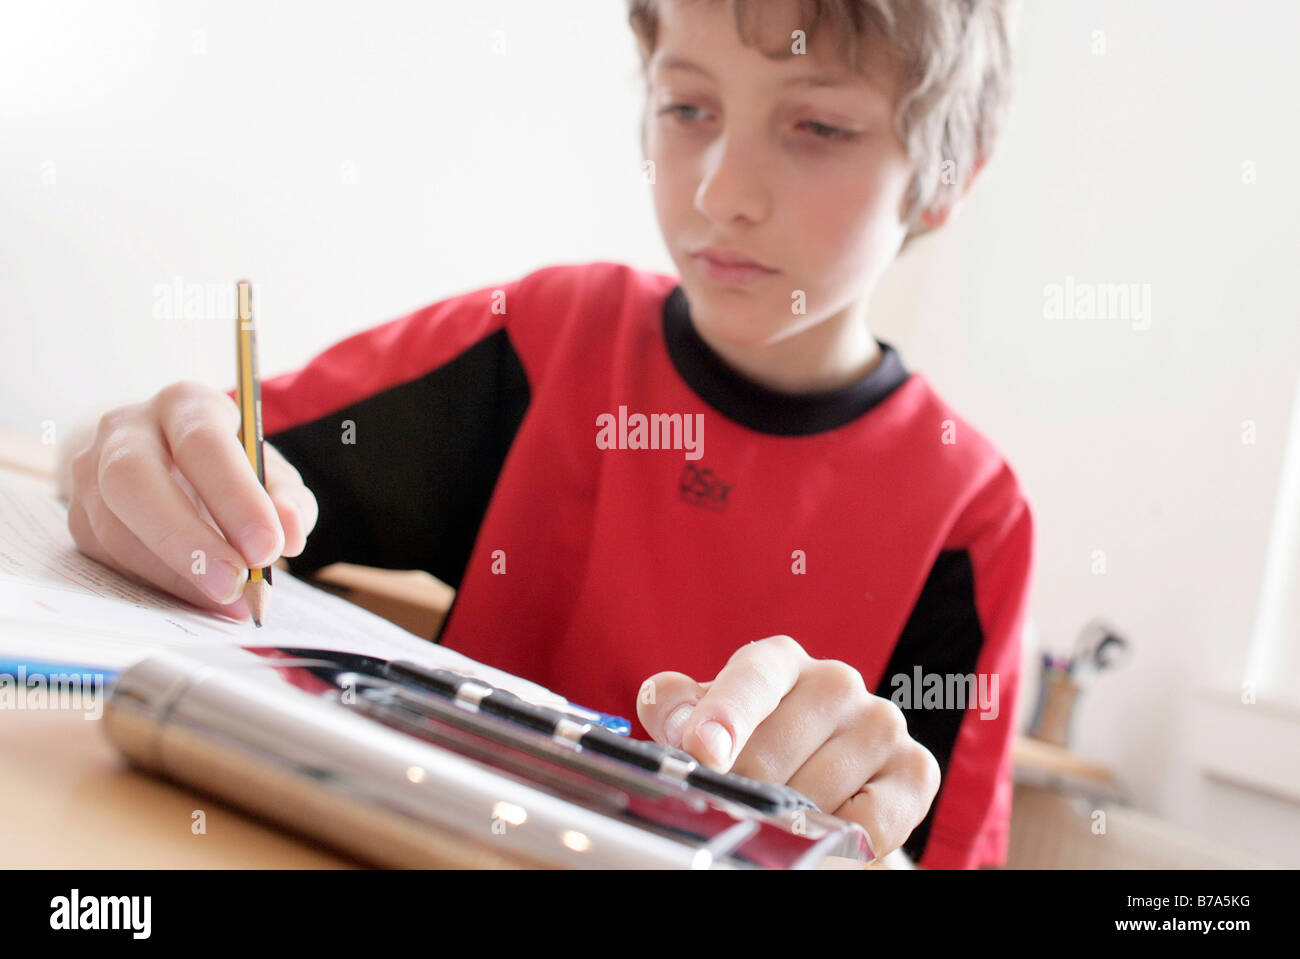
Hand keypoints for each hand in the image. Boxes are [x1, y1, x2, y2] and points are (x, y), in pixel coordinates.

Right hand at [64, 381, 317, 617]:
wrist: (162, 459)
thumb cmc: (227, 467)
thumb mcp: (267, 471)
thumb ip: (287, 500)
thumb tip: (290, 534)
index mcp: (184, 405)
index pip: (202, 442)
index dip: (235, 497)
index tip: (268, 546)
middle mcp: (127, 429)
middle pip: (134, 479)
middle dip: (188, 540)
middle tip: (235, 583)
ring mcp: (90, 470)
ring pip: (116, 527)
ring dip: (174, 574)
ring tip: (227, 600)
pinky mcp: (77, 515)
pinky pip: (108, 557)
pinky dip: (157, 584)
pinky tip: (197, 598)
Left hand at [637, 634, 940, 860]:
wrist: (819, 791)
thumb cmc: (752, 748)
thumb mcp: (702, 723)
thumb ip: (675, 708)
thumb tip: (678, 720)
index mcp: (779, 660)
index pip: (754, 675)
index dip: (726, 714)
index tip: (704, 751)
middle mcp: (836, 681)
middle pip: (772, 753)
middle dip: (743, 792)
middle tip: (737, 803)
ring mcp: (882, 722)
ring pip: (814, 795)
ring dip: (788, 820)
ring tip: (784, 811)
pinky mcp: (916, 770)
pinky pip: (867, 824)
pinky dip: (840, 840)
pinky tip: (828, 825)